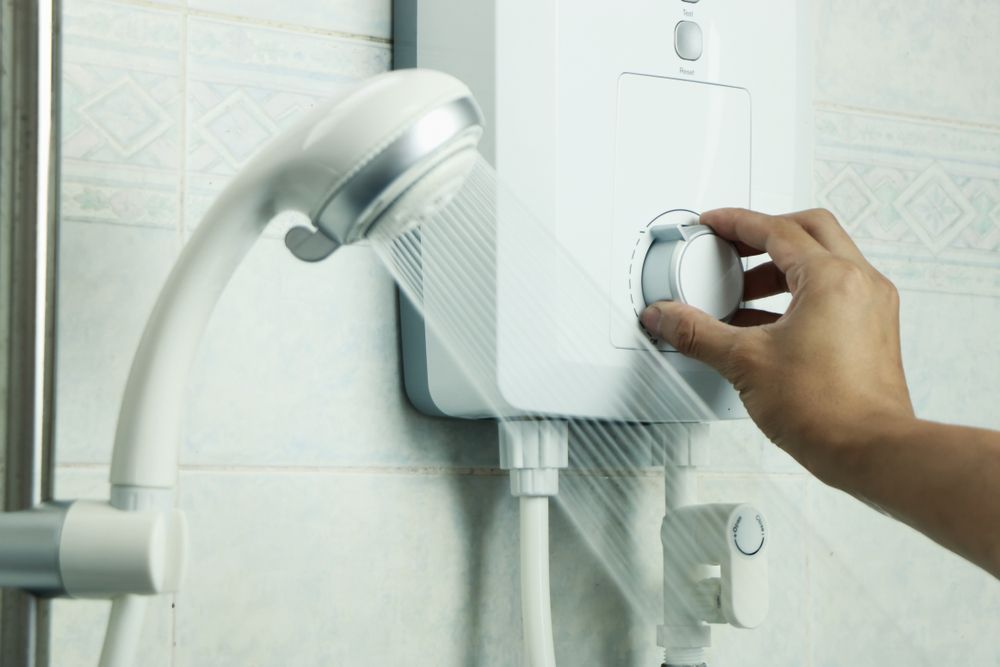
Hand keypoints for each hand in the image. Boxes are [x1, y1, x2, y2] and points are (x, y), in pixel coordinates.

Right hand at [641, 208, 914, 482]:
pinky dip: (800, 292)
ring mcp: (872, 306)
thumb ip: (697, 333)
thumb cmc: (827, 410)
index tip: (714, 224)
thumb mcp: (744, 363)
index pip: (777, 230)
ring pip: (825, 260)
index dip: (737, 223)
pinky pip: (835, 290)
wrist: (869, 452)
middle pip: (809, 230)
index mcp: (831, 279)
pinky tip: (769, 321)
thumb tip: (666, 317)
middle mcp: (860, 283)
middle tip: (731, 247)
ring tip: (744, 290)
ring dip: (782, 266)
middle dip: (764, 234)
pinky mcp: (874, 330)